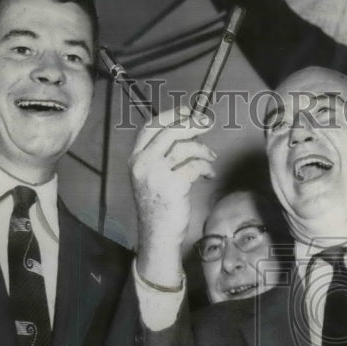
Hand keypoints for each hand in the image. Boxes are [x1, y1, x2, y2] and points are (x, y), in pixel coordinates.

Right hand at [130, 106, 214, 288]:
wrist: (158, 234)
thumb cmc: (159, 204)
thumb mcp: (153, 176)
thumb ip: (164, 154)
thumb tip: (189, 130)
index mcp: (135, 159)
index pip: (151, 127)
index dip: (171, 115)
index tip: (188, 111)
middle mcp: (142, 164)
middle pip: (169, 131)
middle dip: (192, 123)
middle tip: (208, 122)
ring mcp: (156, 174)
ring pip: (184, 147)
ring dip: (203, 150)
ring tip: (210, 158)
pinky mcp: (172, 186)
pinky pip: (195, 166)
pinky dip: (206, 167)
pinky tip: (209, 174)